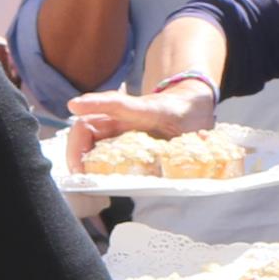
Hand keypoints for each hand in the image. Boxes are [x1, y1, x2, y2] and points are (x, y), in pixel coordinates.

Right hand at [68, 77, 214, 162]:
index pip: (119, 104)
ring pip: (87, 133)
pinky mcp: (115, 136)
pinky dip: (85, 158)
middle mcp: (124, 116)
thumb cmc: (187, 114)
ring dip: (77, 153)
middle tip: (78, 170)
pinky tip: (84, 172)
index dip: (96, 103)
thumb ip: (200, 133)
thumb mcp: (195, 124)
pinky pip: (94, 144)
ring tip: (80, 175)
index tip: (74, 105)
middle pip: (90, 123)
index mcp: (147, 111)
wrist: (186, 104)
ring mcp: (117, 125)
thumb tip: (204, 138)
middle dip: (77, 145)